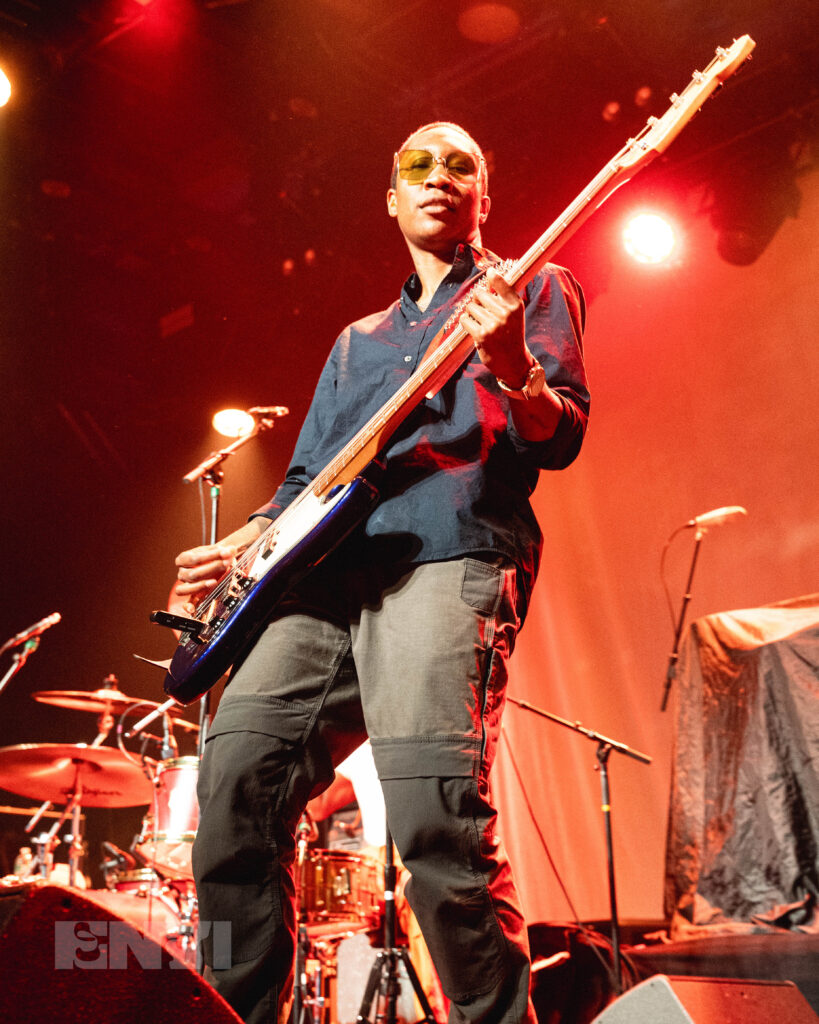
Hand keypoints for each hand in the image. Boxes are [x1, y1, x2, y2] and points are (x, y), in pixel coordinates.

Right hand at [173, 543, 237, 613]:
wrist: (220, 562)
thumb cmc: (215, 557)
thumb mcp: (218, 551)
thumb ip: (225, 551)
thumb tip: (230, 551)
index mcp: (183, 559)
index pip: (192, 558)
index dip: (209, 556)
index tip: (223, 552)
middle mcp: (182, 573)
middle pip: (192, 574)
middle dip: (211, 568)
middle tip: (226, 563)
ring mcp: (187, 585)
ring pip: (184, 589)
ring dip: (201, 585)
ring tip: (214, 582)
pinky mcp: (194, 595)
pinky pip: (187, 603)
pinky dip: (188, 606)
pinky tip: (192, 609)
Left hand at [459, 268, 530, 385]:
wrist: (514, 362)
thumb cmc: (511, 335)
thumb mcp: (514, 314)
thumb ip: (503, 297)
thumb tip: (489, 274)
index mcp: (516, 306)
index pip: (502, 283)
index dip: (493, 276)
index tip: (489, 272)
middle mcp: (506, 313)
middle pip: (480, 294)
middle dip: (477, 301)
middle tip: (483, 312)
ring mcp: (494, 324)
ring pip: (471, 307)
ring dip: (471, 313)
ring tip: (480, 322)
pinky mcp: (482, 335)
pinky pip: (465, 319)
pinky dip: (465, 322)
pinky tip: (473, 328)